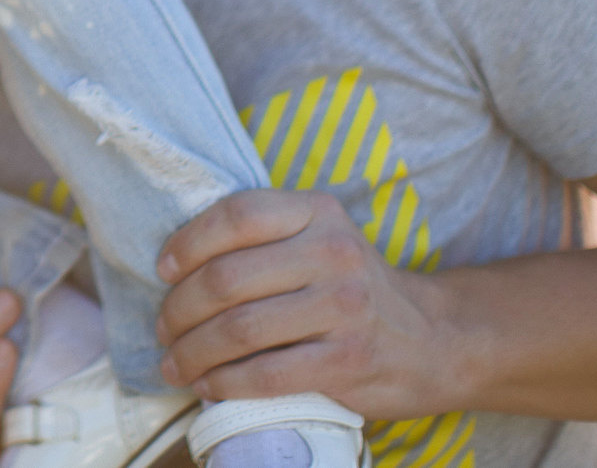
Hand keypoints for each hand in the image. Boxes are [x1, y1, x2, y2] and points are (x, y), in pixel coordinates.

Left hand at [155, 189, 460, 418]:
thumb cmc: (353, 289)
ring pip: (238, 329)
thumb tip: (176, 263)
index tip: (163, 271)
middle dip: (179, 309)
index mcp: (317, 211)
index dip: (187, 243)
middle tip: (163, 329)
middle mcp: (332, 252)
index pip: (235, 216)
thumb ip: (265, 238)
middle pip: (226, 278)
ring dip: (192, 352)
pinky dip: (225, 383)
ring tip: (175, 363)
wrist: (434, 339)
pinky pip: (266, 373)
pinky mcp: (348, 359)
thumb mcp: (319, 239)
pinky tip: (209, 386)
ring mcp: (344, 306)